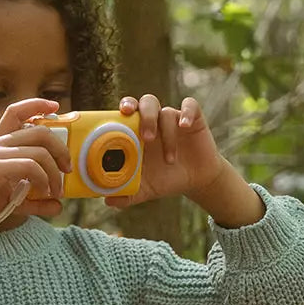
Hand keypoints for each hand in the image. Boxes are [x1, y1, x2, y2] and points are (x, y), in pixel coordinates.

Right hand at [0, 98, 71, 231]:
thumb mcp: (12, 200)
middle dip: (61, 148)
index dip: (36, 104)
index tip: (55, 107)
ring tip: (55, 191)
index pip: (15, 112)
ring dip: (55, 173)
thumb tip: (58, 205)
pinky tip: (43, 193)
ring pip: (39, 151)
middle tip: (67, 170)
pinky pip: (29, 166)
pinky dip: (43, 180)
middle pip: (38, 130)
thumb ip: (35, 200)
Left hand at [105, 94, 226, 208]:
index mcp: (137, 131)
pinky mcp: (193, 120)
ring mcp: (173, 119)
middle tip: (147, 138)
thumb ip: (127, 195)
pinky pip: (190, 106)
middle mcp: (154, 121)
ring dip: (166, 131)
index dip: (124, 106)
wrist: (195, 181)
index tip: (122, 113)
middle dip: (145, 116)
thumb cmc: (165, 179)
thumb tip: (108, 201)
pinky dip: (187, 113)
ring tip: (168, 158)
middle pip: (146, 103)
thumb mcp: (145, 189)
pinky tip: (185, 126)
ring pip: (166, 111)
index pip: (127, 110)